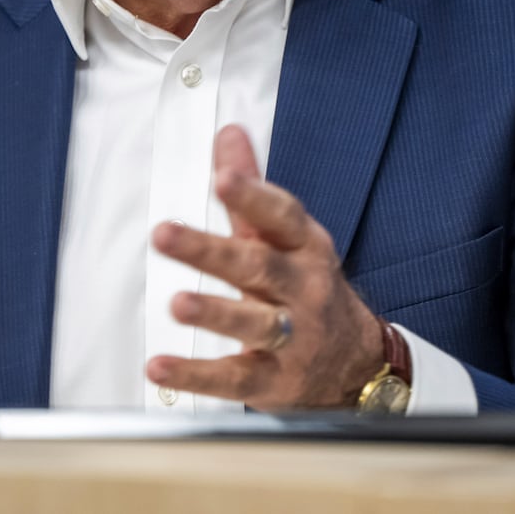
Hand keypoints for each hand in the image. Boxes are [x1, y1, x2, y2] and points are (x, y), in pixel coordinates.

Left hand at [146, 125, 384, 409]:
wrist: (353, 362)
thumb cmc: (307, 287)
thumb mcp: (286, 236)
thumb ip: (251, 190)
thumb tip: (228, 133)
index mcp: (305, 246)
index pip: (281, 215)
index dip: (253, 195)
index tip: (223, 177)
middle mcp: (303, 288)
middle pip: (258, 266)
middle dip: (210, 250)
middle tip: (164, 234)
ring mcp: (293, 337)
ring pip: (254, 322)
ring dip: (215, 312)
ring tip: (177, 303)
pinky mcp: (274, 380)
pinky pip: (234, 378)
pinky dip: (195, 375)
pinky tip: (160, 367)